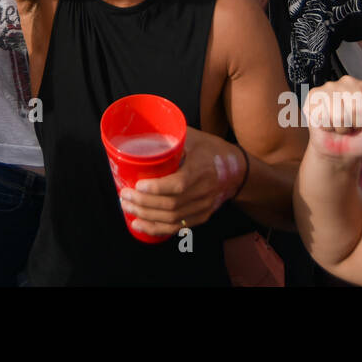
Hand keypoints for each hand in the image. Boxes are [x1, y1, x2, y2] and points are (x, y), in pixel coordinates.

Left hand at [118, 128, 247, 237]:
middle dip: (144, 203)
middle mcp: (203, 192)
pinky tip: (140, 224)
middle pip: (171, 205)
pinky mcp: (201, 216)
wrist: (237, 170)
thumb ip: (172, 136)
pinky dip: (157, 228)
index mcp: (201, 170)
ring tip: (127, 207)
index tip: (137, 184)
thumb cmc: (211, 149)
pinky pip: (177, 227)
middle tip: (124, 196)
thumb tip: (143, 132)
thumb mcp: (194, 137)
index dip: (156, 188)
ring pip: (172, 218)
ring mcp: (203, 207)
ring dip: (146, 216)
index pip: (178, 184)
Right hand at [304, 77, 361, 162]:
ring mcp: (330, 87)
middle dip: (356, 124)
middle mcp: (350, 82)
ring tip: (342, 125)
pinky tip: (329, 123)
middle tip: (354, 125)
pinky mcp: (314, 96)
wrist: (340, 150)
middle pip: (356, 107)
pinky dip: (327, 127)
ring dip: (341, 127)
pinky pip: (322, 116)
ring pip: (339, 114)